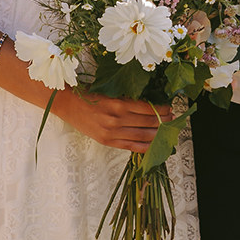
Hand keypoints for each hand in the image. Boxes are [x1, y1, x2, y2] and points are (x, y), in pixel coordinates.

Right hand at [53, 89, 168, 153]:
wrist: (67, 104)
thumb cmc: (89, 94)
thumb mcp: (110, 92)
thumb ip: (127, 99)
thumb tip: (150, 104)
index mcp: (118, 103)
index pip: (148, 108)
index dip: (162, 110)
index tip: (169, 108)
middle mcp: (116, 119)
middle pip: (148, 122)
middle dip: (163, 121)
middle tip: (172, 119)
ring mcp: (112, 132)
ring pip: (143, 136)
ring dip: (158, 134)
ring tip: (166, 131)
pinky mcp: (108, 141)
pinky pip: (131, 147)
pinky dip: (145, 147)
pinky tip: (154, 146)